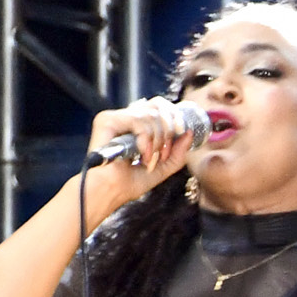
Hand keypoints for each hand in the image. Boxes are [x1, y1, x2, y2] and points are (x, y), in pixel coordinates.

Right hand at [76, 98, 201, 214]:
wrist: (113, 191)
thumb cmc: (131, 183)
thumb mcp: (163, 168)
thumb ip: (178, 152)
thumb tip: (189, 132)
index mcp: (136, 125)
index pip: (159, 106)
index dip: (174, 116)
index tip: (182, 132)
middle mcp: (125, 118)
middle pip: (158, 104)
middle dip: (169, 128)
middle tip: (163, 152)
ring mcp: (116, 118)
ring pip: (151, 114)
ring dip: (157, 140)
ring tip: (148, 158)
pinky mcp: (107, 120)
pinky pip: (138, 120)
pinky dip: (146, 139)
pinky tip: (141, 154)